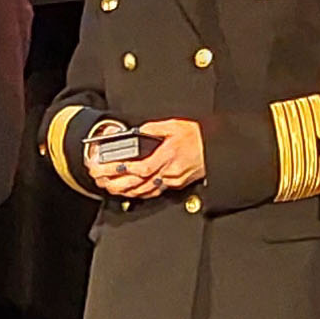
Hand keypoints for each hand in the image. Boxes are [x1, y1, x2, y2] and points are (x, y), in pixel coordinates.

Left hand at [90, 117, 204, 201]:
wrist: (216, 148)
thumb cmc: (199, 137)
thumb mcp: (176, 125)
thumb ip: (155, 128)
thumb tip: (140, 129)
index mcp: (169, 156)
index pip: (144, 167)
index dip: (127, 170)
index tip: (112, 167)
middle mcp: (170, 171)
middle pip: (141, 182)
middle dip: (119, 182)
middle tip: (102, 180)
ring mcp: (173, 180)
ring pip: (146, 190)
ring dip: (126, 190)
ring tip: (110, 187)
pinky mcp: (177, 184)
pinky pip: (155, 191)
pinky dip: (141, 193)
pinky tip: (131, 192)